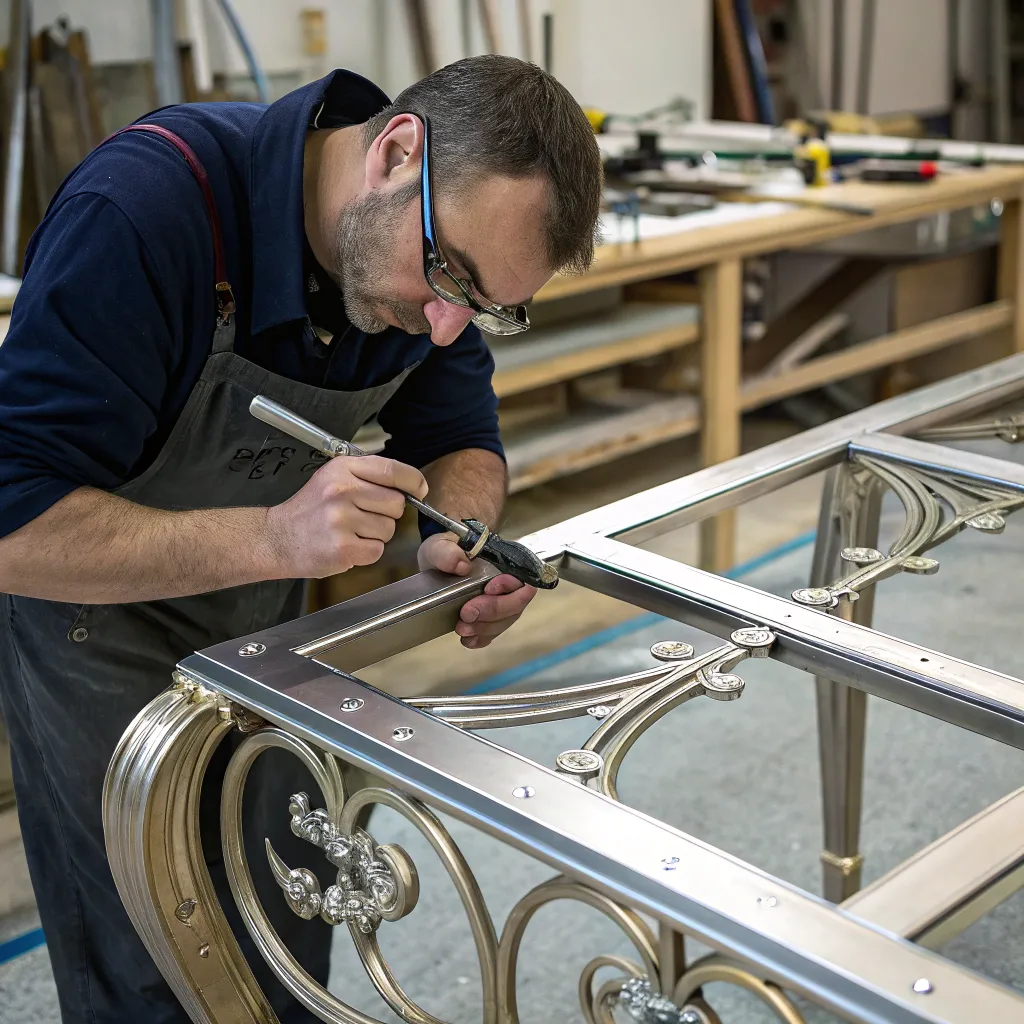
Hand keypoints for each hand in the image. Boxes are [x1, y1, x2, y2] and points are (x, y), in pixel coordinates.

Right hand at [267, 456, 426, 577]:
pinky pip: (376, 550)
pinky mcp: (342, 548)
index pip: (392, 470)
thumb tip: (410, 484)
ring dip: (375, 534)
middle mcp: (342, 491)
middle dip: (388, 513)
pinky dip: (366, 552)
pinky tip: (347, 545)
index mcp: (343, 469)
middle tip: (364, 517)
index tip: (419, 490)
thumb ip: (367, 476)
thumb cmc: (310, 509)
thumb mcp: (332, 478)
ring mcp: (341, 520)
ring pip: (388, 529)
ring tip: (350, 531)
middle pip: (396, 503)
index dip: (413, 481)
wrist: (276, 538)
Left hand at [418, 532, 536, 647]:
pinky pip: (493, 634)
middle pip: (516, 604)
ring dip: (485, 628)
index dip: (508, 586)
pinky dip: (481, 639)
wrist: (437, 564)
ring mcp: (499, 603)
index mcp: (502, 562)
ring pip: (505, 622)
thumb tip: (462, 565)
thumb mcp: (440, 546)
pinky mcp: (487, 619)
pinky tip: (468, 639)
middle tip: (467, 614)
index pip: (522, 577)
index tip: (488, 588)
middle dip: (493, 612)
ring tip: (461, 627)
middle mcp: (507, 584)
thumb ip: (448, 552)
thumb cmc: (445, 550)